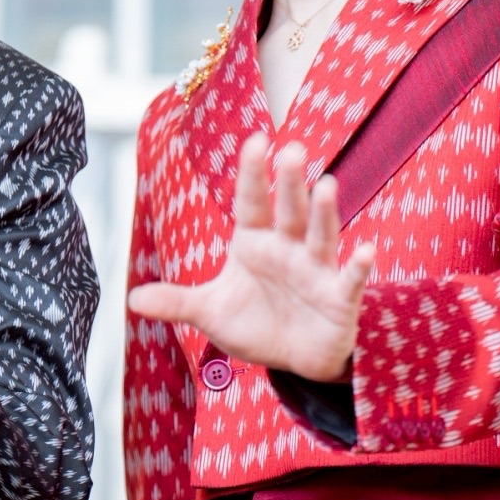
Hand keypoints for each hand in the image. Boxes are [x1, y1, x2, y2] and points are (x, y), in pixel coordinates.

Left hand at [127, 133, 375, 382]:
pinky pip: (348, 279)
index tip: (255, 139)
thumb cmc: (256, 325)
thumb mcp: (211, 313)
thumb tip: (133, 299)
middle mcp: (288, 248)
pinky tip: (366, 250)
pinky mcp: (338, 297)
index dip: (253, 173)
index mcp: (254, 242)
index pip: (251, 201)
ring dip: (324, 213)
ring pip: (320, 235)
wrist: (294, 360)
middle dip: (290, 183)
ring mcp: (316, 270)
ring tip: (327, 185)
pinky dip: (357, 267)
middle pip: (288, 210)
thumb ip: (177, 301)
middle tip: (293, 150)